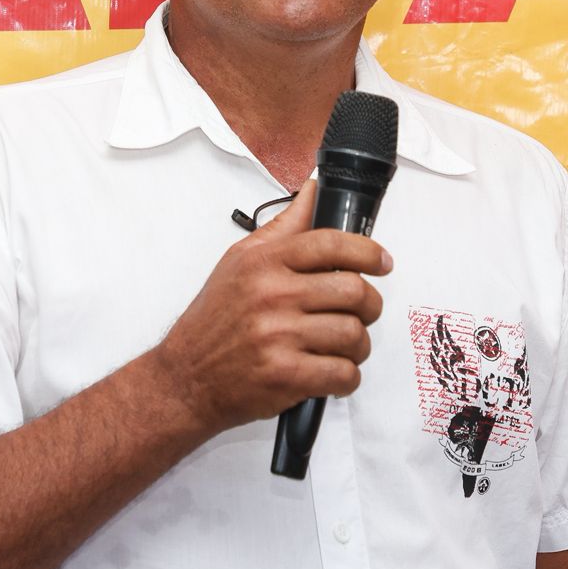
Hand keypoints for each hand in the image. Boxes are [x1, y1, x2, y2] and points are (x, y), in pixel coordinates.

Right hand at [148, 180, 390, 435]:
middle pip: (352, 290)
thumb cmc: (214, 320)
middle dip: (369, 304)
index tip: (382, 261)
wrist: (185, 378)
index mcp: (263, 263)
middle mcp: (271, 295)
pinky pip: (343, 374)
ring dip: (358, 344)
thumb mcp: (240, 261)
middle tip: (361, 311)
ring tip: (344, 346)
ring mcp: (278, 337)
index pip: (331, 244)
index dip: (368, 252)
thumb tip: (313, 190)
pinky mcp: (285, 376)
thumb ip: (283, 227)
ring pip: (353, 334)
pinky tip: (333, 372)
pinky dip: (347, 377)